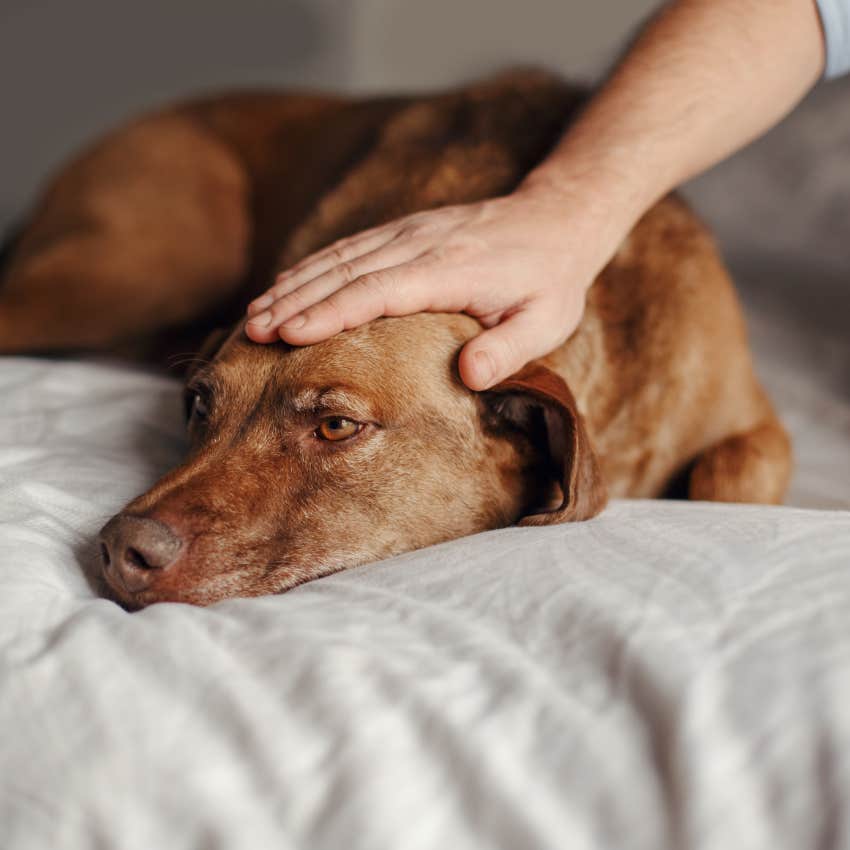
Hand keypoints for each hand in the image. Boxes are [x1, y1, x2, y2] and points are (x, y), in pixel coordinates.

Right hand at [245, 185, 612, 389]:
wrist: (556, 219)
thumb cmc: (550, 280)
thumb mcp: (546, 322)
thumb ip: (508, 350)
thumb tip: (469, 377)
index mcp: (449, 270)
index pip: (377, 291)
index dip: (330, 313)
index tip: (288, 335)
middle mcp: (420, 244)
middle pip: (344, 272)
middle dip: (294, 301)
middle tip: (253, 331)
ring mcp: (409, 232)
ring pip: (339, 257)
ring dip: (294, 284)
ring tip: (255, 315)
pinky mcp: (405, 230)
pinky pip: (350, 248)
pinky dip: (313, 267)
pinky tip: (288, 285)